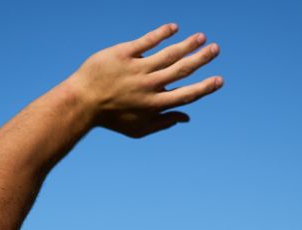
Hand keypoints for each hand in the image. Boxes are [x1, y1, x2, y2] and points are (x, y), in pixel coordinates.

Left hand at [65, 23, 222, 137]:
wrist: (82, 102)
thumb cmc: (111, 118)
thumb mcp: (138, 129)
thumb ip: (164, 122)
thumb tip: (187, 117)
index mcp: (155, 104)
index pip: (186, 94)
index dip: (205, 87)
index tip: (219, 79)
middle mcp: (149, 86)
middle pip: (182, 70)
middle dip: (201, 59)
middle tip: (216, 49)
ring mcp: (137, 68)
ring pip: (168, 54)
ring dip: (188, 44)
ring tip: (201, 37)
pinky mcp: (123, 54)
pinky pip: (147, 41)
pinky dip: (162, 33)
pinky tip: (174, 28)